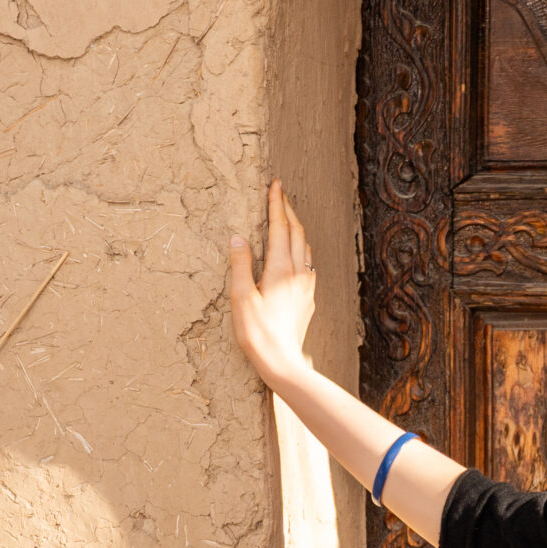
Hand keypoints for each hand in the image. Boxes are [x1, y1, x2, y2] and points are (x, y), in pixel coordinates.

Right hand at [229, 181, 316, 389]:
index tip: (275, 184)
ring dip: (297, 229)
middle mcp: (299, 274)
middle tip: (281, 194)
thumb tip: (238, 238)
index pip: (280, 227)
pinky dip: (302, 250)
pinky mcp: (308, 300)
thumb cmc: (257, 332)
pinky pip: (309, 266)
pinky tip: (298, 254)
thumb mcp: (241, 296)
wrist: (283, 363)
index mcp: (280, 268)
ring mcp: (307, 288)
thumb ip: (240, 264)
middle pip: (298, 234)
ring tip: (289, 218)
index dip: (277, 204)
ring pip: (306, 249)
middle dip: (289, 211)